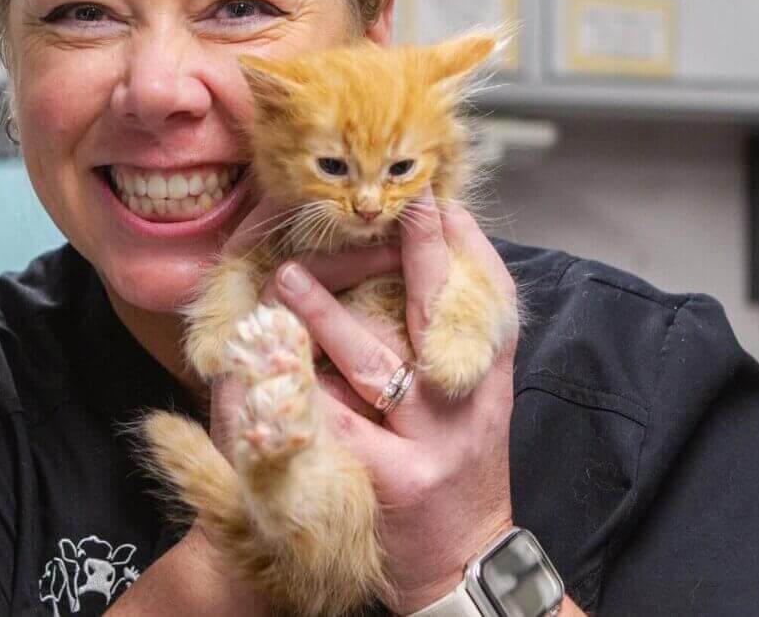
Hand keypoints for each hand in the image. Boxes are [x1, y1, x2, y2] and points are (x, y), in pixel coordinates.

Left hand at [262, 191, 517, 613]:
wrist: (461, 562)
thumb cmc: (458, 469)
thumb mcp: (473, 402)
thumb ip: (450, 343)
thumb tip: (423, 261)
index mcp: (488, 379)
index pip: (488, 294)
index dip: (461, 240)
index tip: (433, 196)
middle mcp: (465, 404)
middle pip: (440, 311)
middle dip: (417, 249)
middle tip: (389, 203)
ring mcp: (428, 443)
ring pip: (375, 361)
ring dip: (326, 314)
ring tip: (286, 275)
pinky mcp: (388, 479)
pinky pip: (335, 422)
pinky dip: (300, 387)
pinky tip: (269, 356)